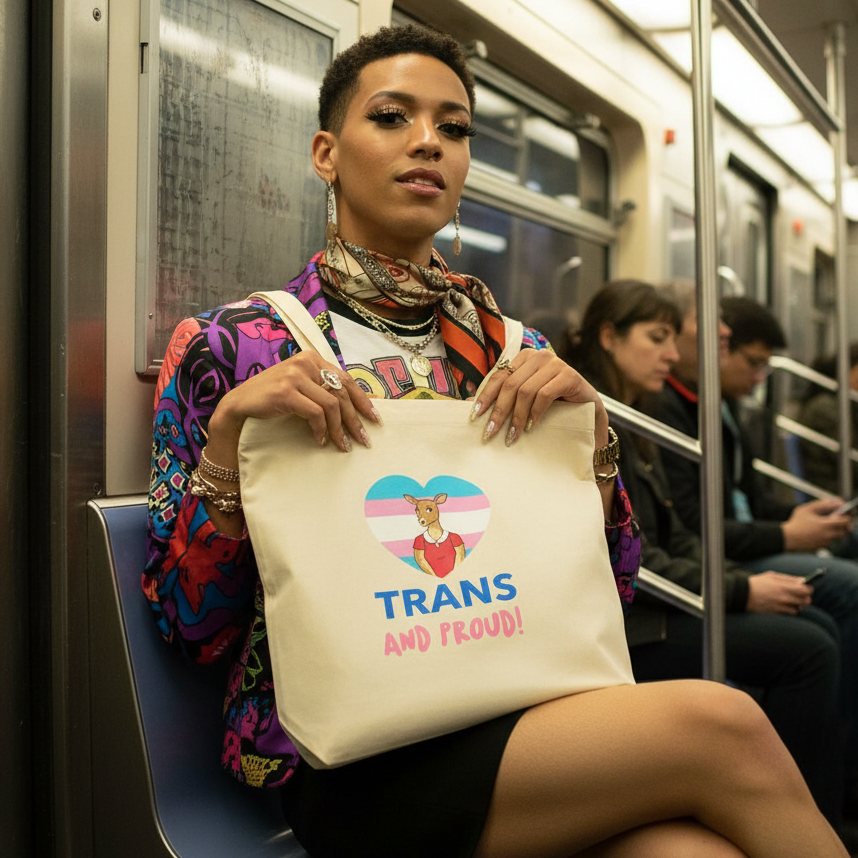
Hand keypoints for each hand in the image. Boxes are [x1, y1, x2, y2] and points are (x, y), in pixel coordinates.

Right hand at [206, 352, 380, 467]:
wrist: (240, 404)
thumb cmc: (273, 398)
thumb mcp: (301, 387)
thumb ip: (322, 390)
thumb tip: (355, 408)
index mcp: (312, 358)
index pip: (346, 380)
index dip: (363, 401)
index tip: (374, 419)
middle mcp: (305, 362)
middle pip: (341, 393)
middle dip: (354, 420)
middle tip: (363, 439)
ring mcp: (295, 375)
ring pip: (331, 405)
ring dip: (338, 429)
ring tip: (341, 445)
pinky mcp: (285, 391)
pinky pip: (315, 413)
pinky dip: (320, 429)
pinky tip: (320, 439)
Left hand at [470, 350, 609, 447]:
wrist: (589, 414)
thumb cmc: (553, 407)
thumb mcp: (525, 402)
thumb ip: (502, 399)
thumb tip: (469, 406)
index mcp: (524, 358)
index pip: (498, 376)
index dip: (485, 396)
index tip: (474, 416)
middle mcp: (539, 356)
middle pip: (510, 384)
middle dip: (498, 411)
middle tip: (490, 433)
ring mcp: (556, 364)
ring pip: (526, 390)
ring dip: (516, 416)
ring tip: (511, 436)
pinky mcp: (570, 376)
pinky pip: (545, 394)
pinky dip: (535, 412)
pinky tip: (530, 427)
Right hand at [746, 571, 812, 613]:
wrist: (743, 594)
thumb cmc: (758, 583)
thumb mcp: (772, 576)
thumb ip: (789, 578)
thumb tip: (803, 581)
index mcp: (783, 586)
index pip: (806, 590)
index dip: (809, 589)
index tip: (807, 588)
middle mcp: (784, 597)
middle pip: (806, 600)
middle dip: (806, 597)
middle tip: (801, 595)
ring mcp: (781, 606)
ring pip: (800, 608)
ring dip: (799, 604)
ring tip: (792, 600)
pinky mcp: (777, 613)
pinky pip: (792, 613)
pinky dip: (792, 610)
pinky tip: (786, 606)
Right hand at [781, 497, 852, 552]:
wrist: (787, 538)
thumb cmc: (795, 523)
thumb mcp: (807, 509)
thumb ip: (822, 504)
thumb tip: (834, 502)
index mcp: (827, 525)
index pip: (846, 521)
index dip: (847, 517)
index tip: (844, 514)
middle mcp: (828, 535)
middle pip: (844, 531)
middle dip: (843, 526)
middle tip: (837, 521)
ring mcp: (825, 543)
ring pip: (836, 537)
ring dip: (834, 531)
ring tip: (823, 527)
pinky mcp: (820, 548)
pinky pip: (827, 542)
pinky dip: (825, 537)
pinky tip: (816, 533)